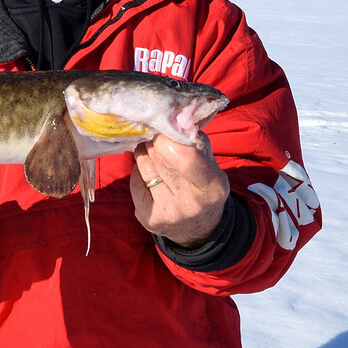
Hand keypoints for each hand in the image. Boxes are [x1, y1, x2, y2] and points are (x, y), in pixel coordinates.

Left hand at [130, 134, 229, 248]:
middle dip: (155, 143)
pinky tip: (147, 173)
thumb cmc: (204, 186)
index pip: (187, 158)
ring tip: (151, 151)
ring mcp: (169, 213)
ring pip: (145, 168)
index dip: (169, 140)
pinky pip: (135, 183)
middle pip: (161, 160)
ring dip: (144, 154)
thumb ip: (196, 142)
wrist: (199, 228)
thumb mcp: (211, 164)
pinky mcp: (149, 219)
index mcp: (213, 186)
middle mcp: (192, 203)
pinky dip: (138, 173)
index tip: (165, 132)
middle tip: (156, 138)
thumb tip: (174, 118)